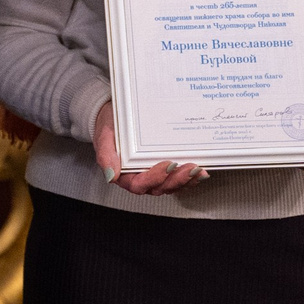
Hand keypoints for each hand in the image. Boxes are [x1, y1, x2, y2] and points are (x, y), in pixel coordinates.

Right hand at [92, 99, 206, 194]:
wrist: (116, 116)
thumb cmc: (110, 127)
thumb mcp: (104, 137)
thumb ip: (105, 156)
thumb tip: (111, 176)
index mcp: (124, 175)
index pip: (140, 184)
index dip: (155, 178)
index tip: (168, 165)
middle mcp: (140, 178)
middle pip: (159, 187)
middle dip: (176, 180)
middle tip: (189, 169)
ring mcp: (154, 175)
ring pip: (171, 185)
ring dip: (186, 180)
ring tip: (198, 171)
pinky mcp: (164, 169)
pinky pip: (176, 178)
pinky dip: (189, 177)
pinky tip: (200, 171)